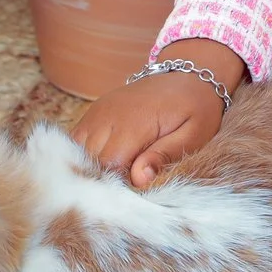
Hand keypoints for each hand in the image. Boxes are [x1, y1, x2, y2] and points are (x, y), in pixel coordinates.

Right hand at [74, 39, 243, 187]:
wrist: (188, 75)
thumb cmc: (196, 108)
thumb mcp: (194, 134)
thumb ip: (164, 155)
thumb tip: (138, 179)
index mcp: (135, 122)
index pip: (109, 165)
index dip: (117, 185)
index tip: (132, 195)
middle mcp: (109, 115)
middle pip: (89, 160)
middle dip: (103, 179)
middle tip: (124, 191)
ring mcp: (98, 112)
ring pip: (78, 151)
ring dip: (91, 168)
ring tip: (114, 178)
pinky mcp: (94, 112)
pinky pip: (76, 139)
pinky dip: (83, 155)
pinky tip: (101, 164)